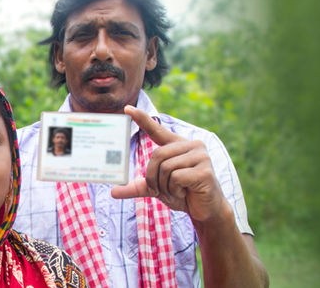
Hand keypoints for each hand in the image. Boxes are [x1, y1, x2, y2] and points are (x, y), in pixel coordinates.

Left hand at [110, 106, 228, 222]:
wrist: (206, 210)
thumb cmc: (183, 194)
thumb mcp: (157, 188)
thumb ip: (138, 186)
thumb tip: (113, 191)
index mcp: (179, 145)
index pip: (157, 130)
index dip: (142, 119)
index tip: (127, 108)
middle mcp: (192, 145)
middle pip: (157, 155)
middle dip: (153, 177)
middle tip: (161, 190)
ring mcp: (201, 156)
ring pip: (166, 168)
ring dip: (165, 186)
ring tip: (177, 191)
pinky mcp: (205, 171)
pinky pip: (177, 178)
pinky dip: (175, 190)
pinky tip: (186, 192)